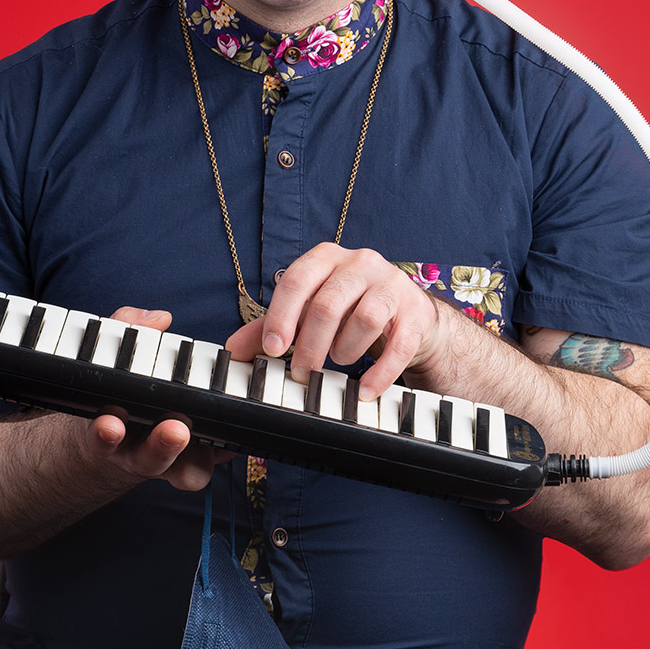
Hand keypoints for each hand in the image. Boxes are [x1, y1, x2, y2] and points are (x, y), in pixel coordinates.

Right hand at [87, 307, 234, 491]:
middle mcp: (142, 452)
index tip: (109, 422)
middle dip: (161, 445)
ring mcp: (174, 461)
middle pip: (150, 459)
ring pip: (186, 471)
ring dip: (195, 454)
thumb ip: (124, 330)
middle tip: (174, 428)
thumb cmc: (119, 391)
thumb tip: (158, 318)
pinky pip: (216, 460)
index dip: (105, 433)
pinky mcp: (203, 459)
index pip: (104, 437)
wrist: (121, 437)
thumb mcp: (110, 358)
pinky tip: (232, 434)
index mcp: (114, 430)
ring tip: (203, 432)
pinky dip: (225, 449)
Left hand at [225, 244, 444, 398]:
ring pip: (365, 319)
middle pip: (329, 303)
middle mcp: (360, 263)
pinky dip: (380, 373)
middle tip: (302, 372)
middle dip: (311, 345)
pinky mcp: (415, 312)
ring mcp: (391, 285)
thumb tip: (234, 350)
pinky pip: (399, 345)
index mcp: (327, 257)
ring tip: (338, 361)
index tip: (273, 348)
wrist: (406, 310)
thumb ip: (272, 327)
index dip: (282, 316)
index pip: (297, 280)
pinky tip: (366, 390)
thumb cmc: (348, 306)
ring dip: (345, 350)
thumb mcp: (308, 309)